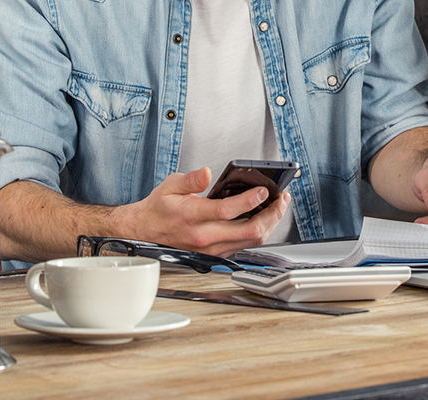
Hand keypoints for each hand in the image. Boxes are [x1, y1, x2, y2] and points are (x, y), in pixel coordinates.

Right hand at [115, 167, 289, 256]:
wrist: (145, 232)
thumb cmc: (159, 208)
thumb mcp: (171, 185)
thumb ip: (191, 180)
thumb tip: (207, 173)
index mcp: (193, 216)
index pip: (227, 211)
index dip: (249, 200)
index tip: (264, 190)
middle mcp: (205, 236)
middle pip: (248, 230)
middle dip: (271, 214)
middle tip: (282, 199)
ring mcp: (211, 248)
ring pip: (250, 240)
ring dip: (269, 224)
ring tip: (278, 207)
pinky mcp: (215, 253)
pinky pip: (243, 245)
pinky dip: (258, 231)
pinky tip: (264, 218)